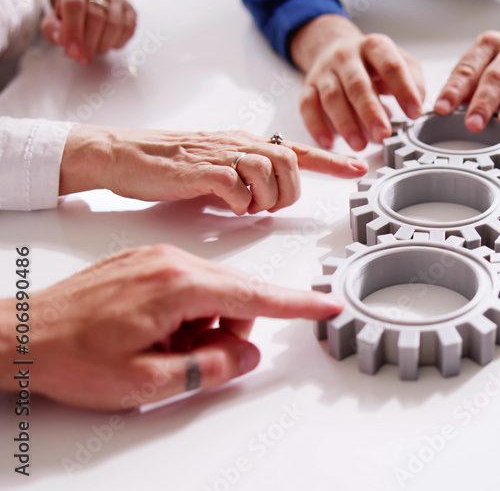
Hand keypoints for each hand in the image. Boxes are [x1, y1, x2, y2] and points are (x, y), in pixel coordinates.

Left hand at [0, 245, 342, 409]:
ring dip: (201, 326)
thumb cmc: (69, 355)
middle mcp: (171, 261)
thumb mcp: (147, 382)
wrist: (16, 337)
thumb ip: (209, 369)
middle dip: (227, 332)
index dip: (297, 306)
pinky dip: (183, 314)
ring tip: (158, 349)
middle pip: (234, 296)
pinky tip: (151, 333)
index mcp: (179, 285)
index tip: (326, 306)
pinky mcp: (141, 262)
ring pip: (210, 293)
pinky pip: (186, 287)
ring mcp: (155, 258)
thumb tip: (246, 357)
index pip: (256, 297)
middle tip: (190, 361)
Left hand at [42, 0, 136, 64]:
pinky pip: (128, 29)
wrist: (85, 6)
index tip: (72, 52)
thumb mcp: (53, 22)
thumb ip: (52, 30)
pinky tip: (107, 45)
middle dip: (89, 42)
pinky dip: (118, 42)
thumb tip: (62, 39)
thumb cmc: (68, 16)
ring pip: (115, 23)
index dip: (73, 30)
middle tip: (83, 58)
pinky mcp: (130, 9)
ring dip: (104, 44)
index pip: (74, 3)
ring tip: (94, 52)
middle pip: (96, 15)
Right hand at [58, 125, 368, 214]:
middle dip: (289, 191)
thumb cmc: (167, 165)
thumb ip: (246, 177)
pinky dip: (240, 202)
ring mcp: (220, 154)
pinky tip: (226, 205)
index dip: (331, 161)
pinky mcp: (201, 170)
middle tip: (269, 206)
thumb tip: (269, 199)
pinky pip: (238, 186)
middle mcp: (238, 143)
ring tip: (245, 207)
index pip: (297, 149)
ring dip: (265, 198)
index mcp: (245, 142)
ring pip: (269, 172)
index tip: (357, 169)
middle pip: (290, 162)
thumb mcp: (217, 167)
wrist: (124, 155)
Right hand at [290, 15, 425, 150]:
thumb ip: (414, 81)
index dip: (404, 90)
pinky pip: (308, 106)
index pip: (391, 67)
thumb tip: (418, 105)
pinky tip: (328, 141)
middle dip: (371, 112)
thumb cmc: (372, 62)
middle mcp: (347, 56)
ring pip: (333, 97)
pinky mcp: (309, 86)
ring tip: (359, 144)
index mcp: (374, 47)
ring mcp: (325, 71)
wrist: (333, 45)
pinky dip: (316, 125)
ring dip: (346, 123)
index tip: (415, 113)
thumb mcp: (400, 62)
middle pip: (358, 85)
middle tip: (383, 135)